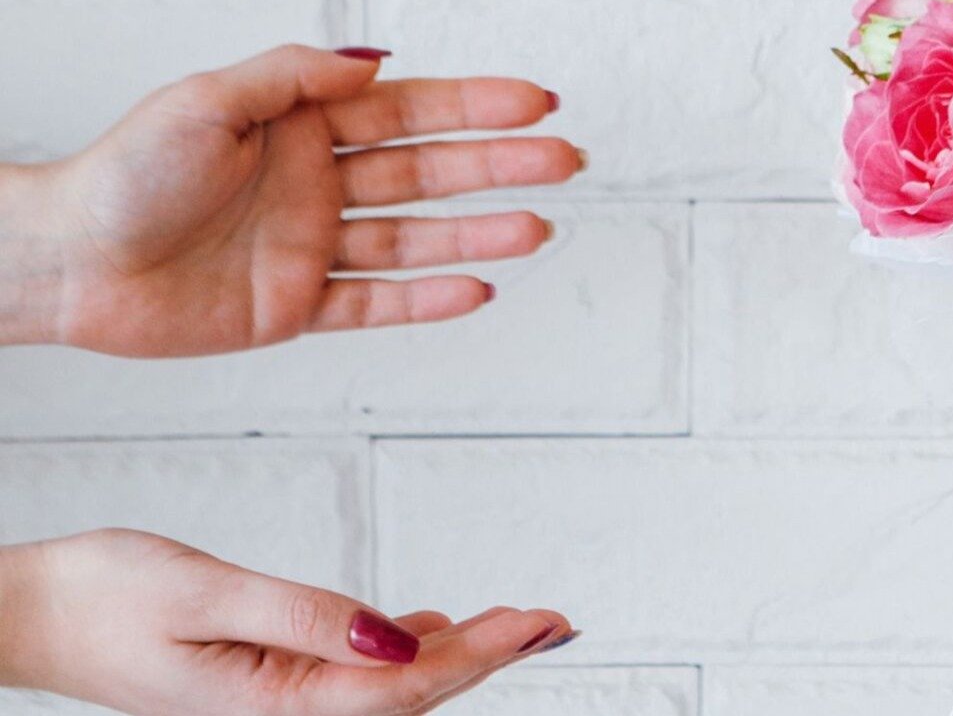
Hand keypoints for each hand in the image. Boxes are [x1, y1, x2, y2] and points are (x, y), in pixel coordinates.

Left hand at [0, 45, 581, 355]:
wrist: (68, 262)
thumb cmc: (122, 173)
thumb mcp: (207, 100)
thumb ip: (294, 77)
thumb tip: (378, 59)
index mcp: (300, 127)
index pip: (408, 112)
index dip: (475, 106)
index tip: (538, 102)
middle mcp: (317, 185)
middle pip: (428, 173)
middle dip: (499, 166)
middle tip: (566, 160)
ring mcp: (313, 247)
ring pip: (414, 239)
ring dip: (477, 233)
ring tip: (537, 228)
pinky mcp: (297, 307)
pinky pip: (376, 304)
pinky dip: (426, 300)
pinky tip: (477, 289)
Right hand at [0, 529, 572, 715]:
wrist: (32, 612)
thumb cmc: (102, 597)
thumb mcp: (205, 592)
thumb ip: (305, 617)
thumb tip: (397, 639)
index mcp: (271, 702)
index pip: (402, 686)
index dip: (480, 654)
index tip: (537, 621)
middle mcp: (282, 711)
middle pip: (411, 693)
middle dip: (490, 655)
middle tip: (557, 620)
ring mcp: (275, 699)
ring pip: (388, 685)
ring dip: (458, 653)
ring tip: (523, 623)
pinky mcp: (266, 678)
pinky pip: (353, 674)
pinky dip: (406, 650)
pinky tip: (434, 629)